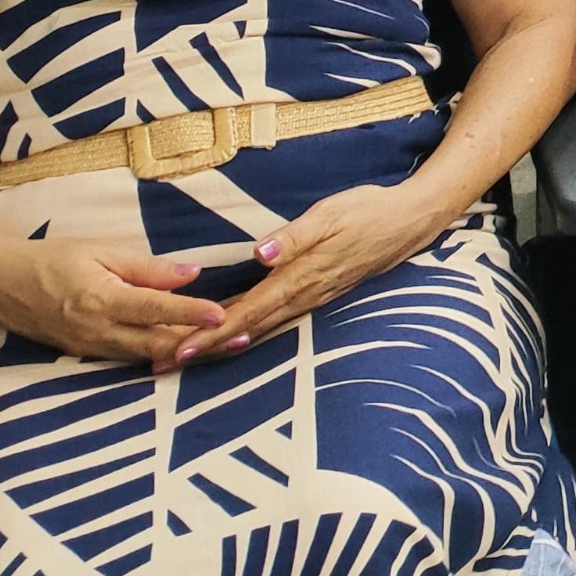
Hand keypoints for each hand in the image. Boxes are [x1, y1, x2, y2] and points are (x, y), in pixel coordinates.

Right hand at [0, 236, 230, 365]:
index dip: (191, 313)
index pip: (156, 309)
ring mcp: (92, 347)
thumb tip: (191, 275)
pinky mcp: (88, 355)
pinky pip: (132, 359)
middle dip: (203, 343)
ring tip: (228, 348)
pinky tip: (188, 355)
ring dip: (188, 354)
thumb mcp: (101, 251)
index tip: (223, 313)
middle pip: (159, 342)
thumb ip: (148, 267)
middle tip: (244, 337)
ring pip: (149, 356)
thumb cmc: (53, 259)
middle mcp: (98, 330)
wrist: (1, 285)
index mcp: (102, 299)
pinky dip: (162, 358)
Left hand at [164, 179, 455, 368]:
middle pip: (249, 329)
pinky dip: (250, 331)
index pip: (248, 311)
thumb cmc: (369, 210)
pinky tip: (235, 335)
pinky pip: (277, 320)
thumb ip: (295, 235)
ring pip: (262, 328)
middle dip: (207, 348)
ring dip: (225, 345)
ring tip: (189, 358)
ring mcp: (314, 298)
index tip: (179, 350)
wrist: (410, 220)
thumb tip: (259, 254)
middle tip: (164, 365)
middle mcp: (305, 295)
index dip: (211, 333)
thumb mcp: (332, 213)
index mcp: (301, 276)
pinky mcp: (319, 293)